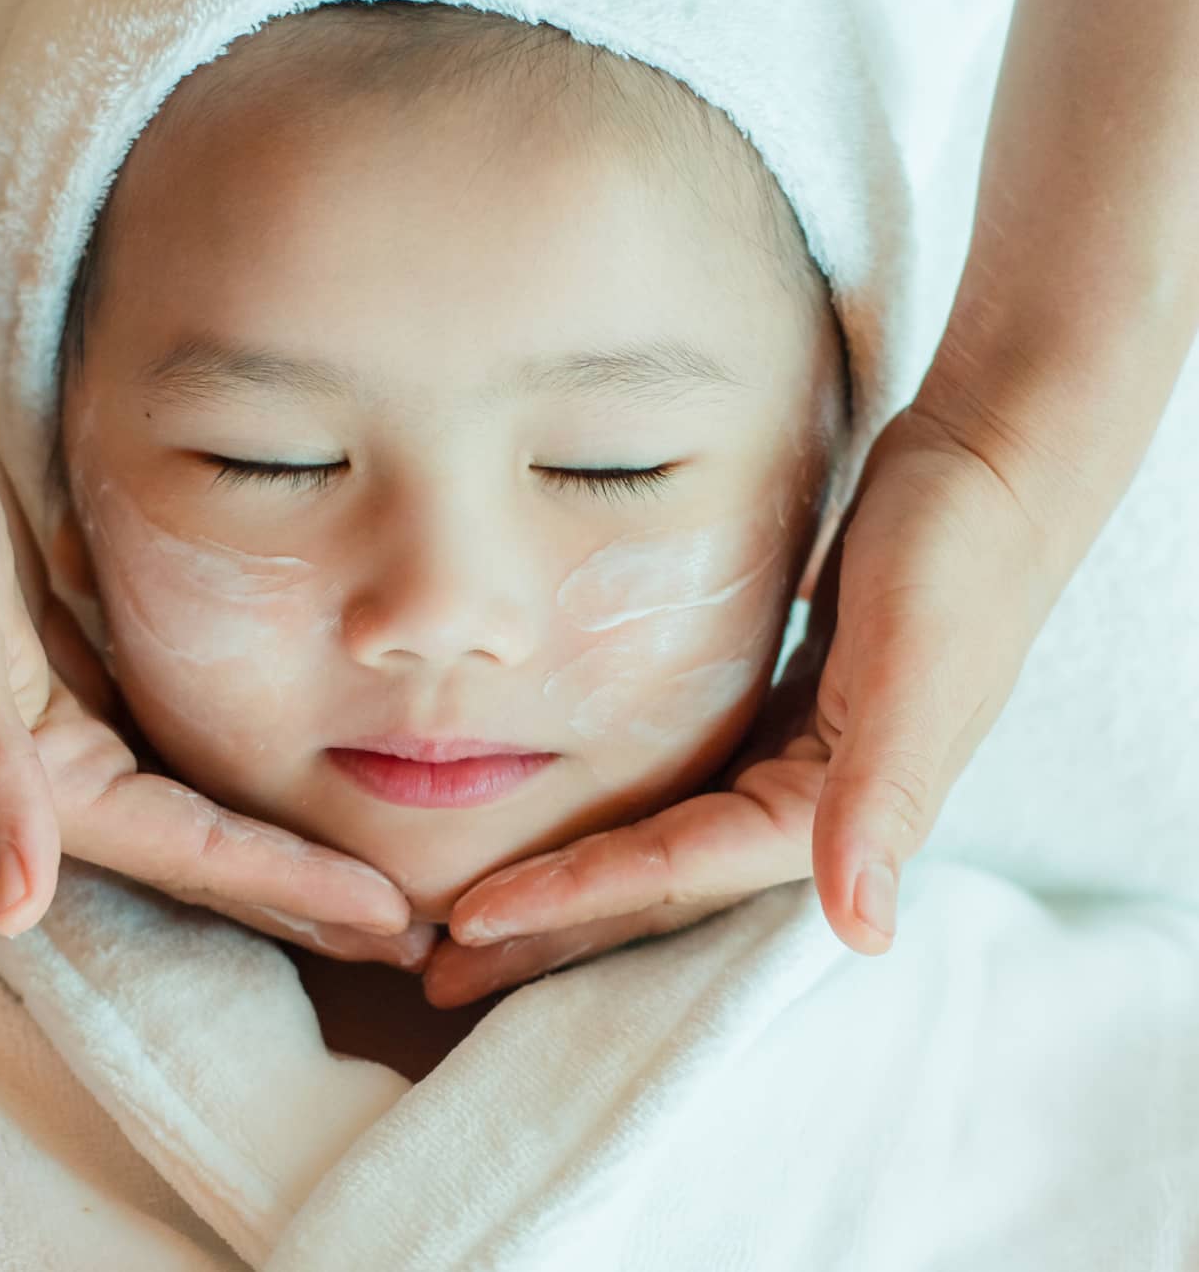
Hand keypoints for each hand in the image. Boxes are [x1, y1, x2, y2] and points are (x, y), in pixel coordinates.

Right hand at [0, 359, 417, 951]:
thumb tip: (17, 906)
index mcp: (45, 779)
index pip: (196, 853)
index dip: (295, 887)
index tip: (392, 912)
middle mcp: (66, 769)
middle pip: (212, 855)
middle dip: (308, 896)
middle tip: (414, 929)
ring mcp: (80, 719)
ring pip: (207, 802)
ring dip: (287, 843)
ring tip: (374, 871)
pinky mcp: (89, 666)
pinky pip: (187, 738)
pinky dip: (248, 766)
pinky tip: (301, 768)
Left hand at [425, 395, 1061, 1003]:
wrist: (994, 469)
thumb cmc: (959, 558)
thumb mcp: (921, 668)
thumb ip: (886, 796)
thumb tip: (863, 931)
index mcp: (830, 813)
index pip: (673, 871)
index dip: (572, 899)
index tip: (470, 920)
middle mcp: (807, 805)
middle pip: (654, 886)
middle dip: (552, 932)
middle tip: (439, 964)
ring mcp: (791, 762)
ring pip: (656, 841)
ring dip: (571, 881)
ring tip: (477, 914)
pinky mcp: (780, 715)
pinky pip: (677, 783)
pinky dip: (612, 810)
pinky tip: (561, 812)